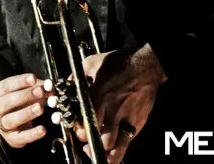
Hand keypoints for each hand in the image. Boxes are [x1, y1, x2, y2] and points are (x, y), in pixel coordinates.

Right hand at [0, 73, 51, 147]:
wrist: (19, 120)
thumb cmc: (23, 100)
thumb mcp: (29, 89)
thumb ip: (38, 86)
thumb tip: (49, 85)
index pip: (5, 86)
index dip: (20, 82)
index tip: (33, 78)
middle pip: (6, 102)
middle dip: (24, 96)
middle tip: (39, 91)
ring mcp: (0, 126)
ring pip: (10, 120)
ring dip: (26, 113)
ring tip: (40, 108)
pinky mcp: (10, 139)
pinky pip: (20, 138)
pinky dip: (32, 134)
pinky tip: (42, 129)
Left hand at [75, 44, 166, 162]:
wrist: (146, 65)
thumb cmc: (121, 62)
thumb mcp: (93, 61)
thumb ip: (77, 74)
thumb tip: (66, 82)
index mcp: (98, 93)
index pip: (82, 117)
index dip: (75, 125)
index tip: (73, 125)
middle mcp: (110, 108)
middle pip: (92, 133)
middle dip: (85, 138)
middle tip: (84, 135)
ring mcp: (124, 117)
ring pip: (109, 144)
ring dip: (100, 148)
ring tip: (96, 146)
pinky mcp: (136, 123)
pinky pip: (125, 144)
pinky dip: (116, 152)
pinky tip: (110, 151)